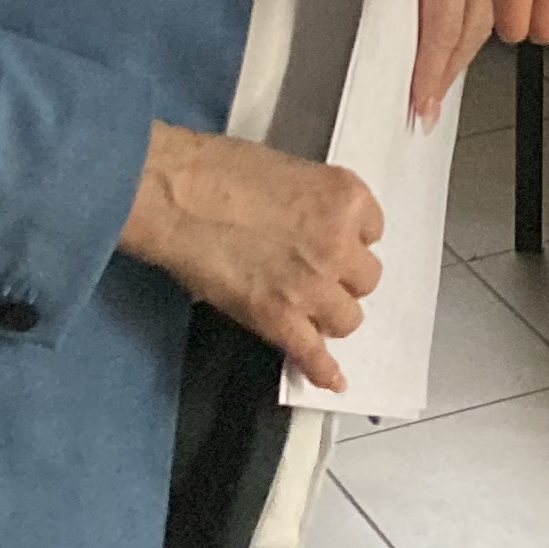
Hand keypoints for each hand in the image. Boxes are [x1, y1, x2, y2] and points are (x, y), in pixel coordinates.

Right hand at [117, 122, 382, 392]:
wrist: (175, 194)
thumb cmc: (218, 170)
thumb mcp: (286, 171)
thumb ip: (312, 204)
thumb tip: (309, 227)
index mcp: (345, 198)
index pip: (373, 231)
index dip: (348, 238)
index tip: (330, 240)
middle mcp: (339, 243)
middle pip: (365, 279)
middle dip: (341, 277)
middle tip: (312, 271)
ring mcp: (312, 285)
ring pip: (348, 318)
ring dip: (328, 315)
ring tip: (304, 308)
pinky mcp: (280, 319)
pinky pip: (313, 354)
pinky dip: (322, 369)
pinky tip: (331, 377)